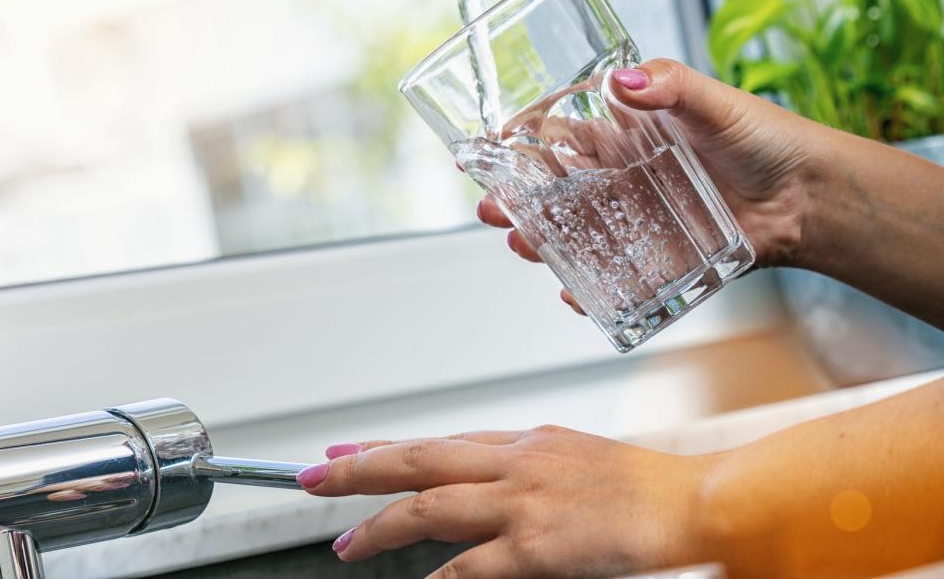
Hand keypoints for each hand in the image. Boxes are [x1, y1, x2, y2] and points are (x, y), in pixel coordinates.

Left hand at [297, 427, 711, 576]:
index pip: (437, 440)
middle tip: (312, 478)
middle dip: (358, 469)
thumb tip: (480, 476)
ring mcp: (523, 501)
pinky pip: (474, 564)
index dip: (384, 448)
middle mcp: (514, 462)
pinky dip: (441, 577)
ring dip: (380, 525)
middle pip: (418, 459)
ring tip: (344, 542)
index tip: (343, 451)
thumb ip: (521, 465)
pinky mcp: (540, 545)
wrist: (693, 499)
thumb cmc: (640, 486)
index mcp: (522, 441)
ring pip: (430, 504)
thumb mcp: (570, 457)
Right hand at [477, 58, 826, 312]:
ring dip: (540, 242)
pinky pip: (612, 276)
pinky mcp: (656, 258)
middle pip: (550, 191)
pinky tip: (572, 292)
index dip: (517, 142)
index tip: (486, 150)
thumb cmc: (764, 140)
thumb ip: (670, 86)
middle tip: (492, 210)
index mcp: (623, 135)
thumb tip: (622, 81)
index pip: (556, 136)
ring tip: (522, 247)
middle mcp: (620, 179)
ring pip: (572, 234)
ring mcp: (634, 221)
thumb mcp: (714, 102)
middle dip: (514, 201)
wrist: (810, 198)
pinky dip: (587, 288)